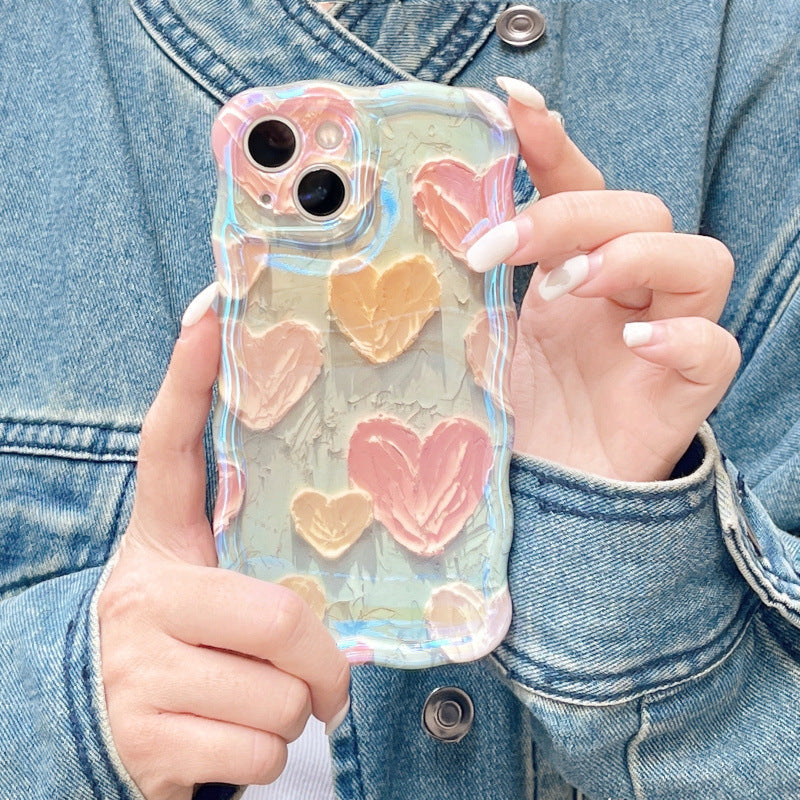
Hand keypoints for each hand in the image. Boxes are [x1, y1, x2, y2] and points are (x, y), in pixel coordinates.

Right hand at [98, 287, 349, 799]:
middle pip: (281, 620)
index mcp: (161, 545)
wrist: (102, 728)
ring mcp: (139, 671)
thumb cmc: (185, 643)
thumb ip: (257, 566)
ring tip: (263, 702)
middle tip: (327, 672)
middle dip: (323, 662)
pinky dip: (268, 755)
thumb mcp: (208, 592)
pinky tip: (233, 738)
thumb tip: (333, 546)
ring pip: (280, 698)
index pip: (169, 451)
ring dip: (295, 710)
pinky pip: (259, 751)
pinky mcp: (147, 740)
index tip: (209, 312)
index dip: (189, 381)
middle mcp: (143, 596)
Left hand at [468, 78, 740, 481]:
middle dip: (570, 215)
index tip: (513, 106)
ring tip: (564, 288)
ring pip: (700, 259)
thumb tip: (427, 226)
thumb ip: (475, 283)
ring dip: (630, 258)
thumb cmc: (520, 405)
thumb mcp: (486, 332)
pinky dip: (680, 338)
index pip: (582, 187)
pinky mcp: (686, 388)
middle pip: (641, 211)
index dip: (553, 144)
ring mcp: (665, 335)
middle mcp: (628, 292)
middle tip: (498, 248)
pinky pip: (714, 347)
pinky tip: (631, 344)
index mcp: (578, 269)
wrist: (547, 485)